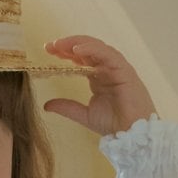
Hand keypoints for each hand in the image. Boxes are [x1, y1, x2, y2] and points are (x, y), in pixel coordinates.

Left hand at [41, 37, 155, 137]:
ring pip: (96, 47)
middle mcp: (107, 69)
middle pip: (87, 49)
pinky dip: (92, 49)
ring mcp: (116, 67)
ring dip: (77, 43)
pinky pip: (107, 54)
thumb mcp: (84, 114)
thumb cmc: (113, 124)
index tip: (48, 51)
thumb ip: (67, 107)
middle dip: (67, 45)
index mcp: (98, 76)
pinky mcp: (124, 70)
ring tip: (60, 44)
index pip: (81, 58)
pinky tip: (77, 50)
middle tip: (50, 45)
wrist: (130, 135)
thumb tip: (46, 105)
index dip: (65, 52)